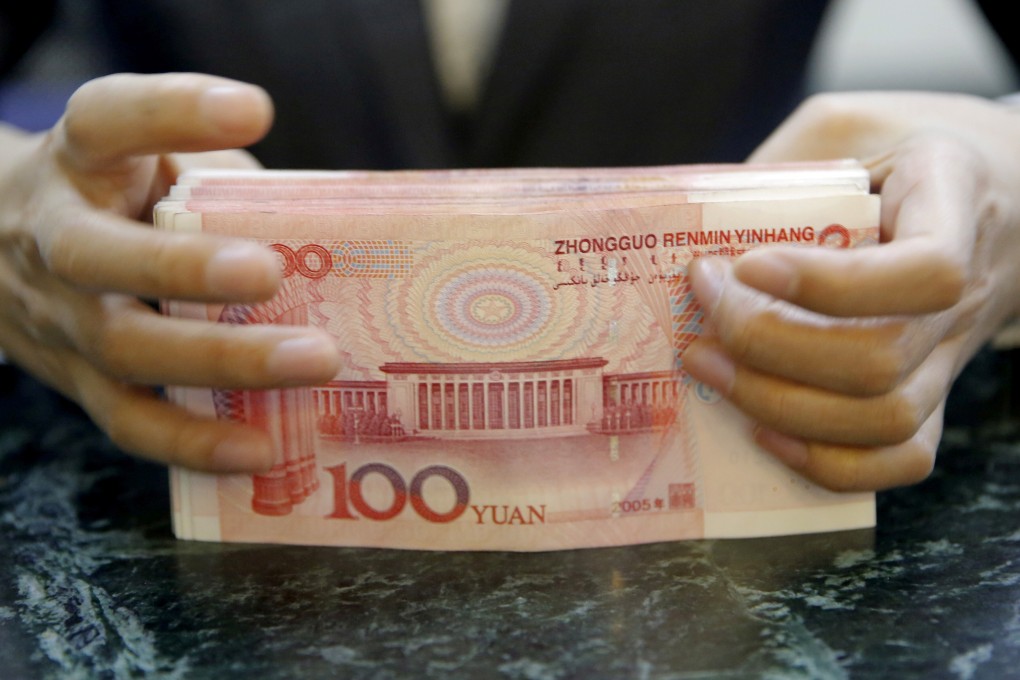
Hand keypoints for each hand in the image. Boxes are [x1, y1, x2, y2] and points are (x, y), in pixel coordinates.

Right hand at [0, 73, 340, 471]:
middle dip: (186, 270)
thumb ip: (227, 184)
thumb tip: (346, 228)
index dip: (173, 112)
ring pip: (124, 348)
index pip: (108, 120)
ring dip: (220, 362)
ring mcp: (59, 317)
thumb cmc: (121, 199)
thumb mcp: (158, 162)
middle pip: (100, 256)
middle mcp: (54, 236)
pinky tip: (262, 448)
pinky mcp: (78, 381)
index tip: (249, 108)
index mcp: (81, 160)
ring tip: (313, 362)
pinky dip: (195, 441)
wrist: (4, 250)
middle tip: (271, 273)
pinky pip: (129, 421)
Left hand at [683, 92, 1019, 490]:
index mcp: (954, 203)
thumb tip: (688, 227)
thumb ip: (782, 163)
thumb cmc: (905, 150)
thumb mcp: (848, 124)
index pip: (924, 270)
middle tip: (703, 308)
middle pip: (881, 359)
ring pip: (884, 418)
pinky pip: (899, 458)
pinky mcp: (932, 391)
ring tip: (706, 364)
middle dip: (768, 345)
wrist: (999, 189)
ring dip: (776, 403)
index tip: (747, 265)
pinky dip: (824, 462)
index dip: (827, 284)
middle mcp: (967, 291)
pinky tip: (760, 429)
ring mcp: (952, 352)